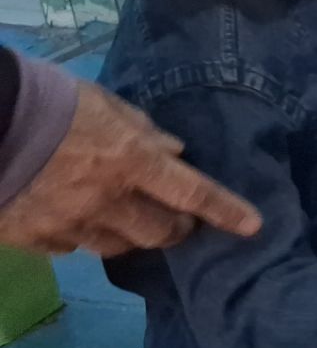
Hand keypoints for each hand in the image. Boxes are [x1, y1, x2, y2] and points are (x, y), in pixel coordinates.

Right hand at [0, 80, 260, 255]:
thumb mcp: (102, 102)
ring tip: (125, 220)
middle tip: (176, 221)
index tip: (252, 227)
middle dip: (175, 229)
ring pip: (116, 248)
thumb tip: (174, 151)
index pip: (193, 193)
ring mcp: (69, 224)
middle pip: (159, 233)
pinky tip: (73, 220)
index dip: (226, 211)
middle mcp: (107, 200)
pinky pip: (70, 248)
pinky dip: (79, 237)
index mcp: (131, 160)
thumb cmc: (47, 99)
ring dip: (129, 236)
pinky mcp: (33, 239)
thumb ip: (141, 129)